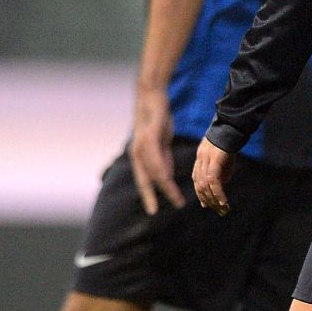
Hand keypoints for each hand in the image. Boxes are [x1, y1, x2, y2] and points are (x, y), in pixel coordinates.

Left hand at [128, 86, 183, 214]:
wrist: (153, 98)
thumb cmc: (158, 121)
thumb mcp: (160, 143)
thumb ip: (162, 159)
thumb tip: (165, 176)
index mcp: (140, 157)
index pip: (143, 181)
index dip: (147, 195)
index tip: (153, 211)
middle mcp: (137, 154)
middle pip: (144, 180)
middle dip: (150, 196)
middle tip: (154, 212)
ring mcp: (142, 145)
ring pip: (152, 171)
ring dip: (163, 186)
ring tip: (174, 197)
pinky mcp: (149, 137)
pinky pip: (156, 157)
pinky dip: (162, 169)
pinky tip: (167, 178)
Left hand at [191, 138, 236, 213]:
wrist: (233, 125)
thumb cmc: (230, 140)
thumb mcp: (224, 158)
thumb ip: (221, 170)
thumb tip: (221, 184)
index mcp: (200, 159)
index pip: (197, 180)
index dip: (201, 194)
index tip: (206, 205)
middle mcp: (200, 160)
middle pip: (199, 185)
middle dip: (208, 200)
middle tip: (218, 210)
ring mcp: (206, 160)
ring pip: (204, 185)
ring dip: (213, 199)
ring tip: (222, 208)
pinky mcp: (214, 160)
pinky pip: (213, 180)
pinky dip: (217, 193)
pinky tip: (223, 201)